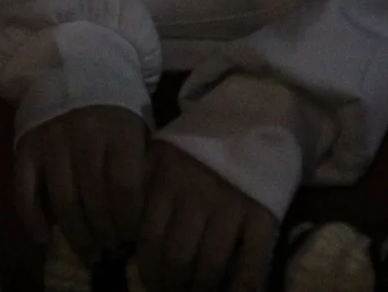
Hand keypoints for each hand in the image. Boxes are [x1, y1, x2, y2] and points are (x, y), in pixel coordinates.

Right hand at [14, 105, 148, 263]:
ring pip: (62, 201)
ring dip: (76, 235)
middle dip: (105, 235)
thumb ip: (139, 165)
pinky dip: (31, 219)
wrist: (72, 62)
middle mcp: (82, 136)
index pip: (124, 189)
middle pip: (94, 201)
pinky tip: (44, 239)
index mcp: (117, 131)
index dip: (128, 222)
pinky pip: (24, 190)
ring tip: (89, 253)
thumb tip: (142, 218)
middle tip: (111, 251)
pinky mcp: (25, 146)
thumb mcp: (137, 125)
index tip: (133, 239)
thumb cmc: (114, 103)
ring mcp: (50, 141)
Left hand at [136, 142, 277, 291]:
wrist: (255, 114)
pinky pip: (252, 262)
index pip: (149, 237)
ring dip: (201, 288)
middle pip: (178, 256)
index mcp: (167, 177)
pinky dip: (242, 286)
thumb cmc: (203, 140)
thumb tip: (124, 232)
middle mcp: (197, 192)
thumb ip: (143, 184)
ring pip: (211, 264)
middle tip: (170, 291)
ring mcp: (233, 204)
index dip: (148, 267)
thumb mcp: (165, 151)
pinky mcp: (264, 213)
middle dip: (171, 283)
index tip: (148, 281)